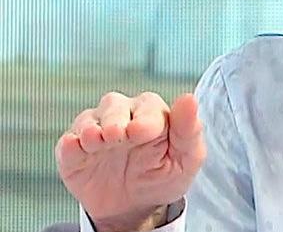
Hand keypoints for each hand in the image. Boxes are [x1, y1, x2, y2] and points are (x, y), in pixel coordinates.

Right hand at [55, 91, 205, 231]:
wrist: (135, 209)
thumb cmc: (164, 176)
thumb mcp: (186, 159)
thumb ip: (189, 130)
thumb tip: (189, 99)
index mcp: (153, 115)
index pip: (148, 106)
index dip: (144, 118)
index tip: (141, 132)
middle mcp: (122, 117)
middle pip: (114, 104)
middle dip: (114, 119)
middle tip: (116, 136)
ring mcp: (96, 134)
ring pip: (88, 119)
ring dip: (90, 128)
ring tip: (97, 141)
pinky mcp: (74, 153)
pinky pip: (67, 144)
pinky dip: (69, 145)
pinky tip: (74, 148)